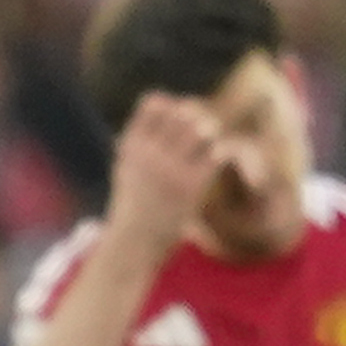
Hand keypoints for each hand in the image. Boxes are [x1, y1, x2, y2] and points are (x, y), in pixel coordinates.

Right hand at [102, 90, 219, 252]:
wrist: (133, 243)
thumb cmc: (131, 205)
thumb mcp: (124, 165)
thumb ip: (138, 136)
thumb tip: (156, 101)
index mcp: (132, 144)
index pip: (154, 102)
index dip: (171, 104)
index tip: (178, 115)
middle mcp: (150, 152)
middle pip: (182, 111)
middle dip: (196, 114)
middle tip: (202, 127)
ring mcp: (171, 169)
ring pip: (202, 129)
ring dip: (210, 131)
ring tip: (210, 142)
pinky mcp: (191, 187)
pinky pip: (216, 154)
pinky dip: (222, 152)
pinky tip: (220, 160)